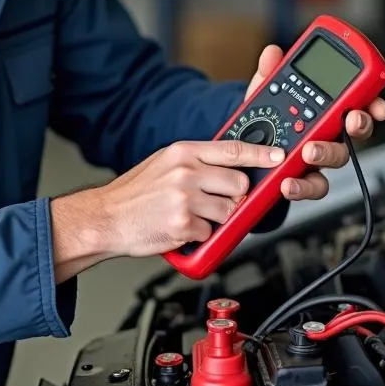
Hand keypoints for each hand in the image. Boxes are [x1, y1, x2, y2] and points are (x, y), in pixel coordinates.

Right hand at [50, 138, 287, 271]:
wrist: (105, 217)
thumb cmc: (134, 194)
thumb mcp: (164, 163)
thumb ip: (196, 162)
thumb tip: (231, 165)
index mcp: (183, 152)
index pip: (233, 149)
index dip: (262, 154)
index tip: (279, 157)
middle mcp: (186, 172)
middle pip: (239, 184)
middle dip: (236, 198)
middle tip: (218, 203)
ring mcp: (185, 198)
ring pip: (228, 211)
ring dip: (215, 220)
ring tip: (192, 216)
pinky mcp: (183, 225)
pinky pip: (210, 233)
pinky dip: (199, 236)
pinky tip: (179, 229)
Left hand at [245, 44, 384, 202]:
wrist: (248, 150)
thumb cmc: (267, 117)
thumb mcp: (265, 92)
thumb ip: (269, 73)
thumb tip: (272, 53)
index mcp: (327, 108)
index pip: (358, 103)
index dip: (374, 104)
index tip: (378, 105)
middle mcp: (329, 132)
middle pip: (356, 131)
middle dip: (358, 124)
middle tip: (350, 120)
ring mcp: (319, 156)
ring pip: (337, 158)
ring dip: (327, 153)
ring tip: (308, 151)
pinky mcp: (304, 178)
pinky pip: (312, 185)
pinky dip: (301, 187)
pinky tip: (287, 182)